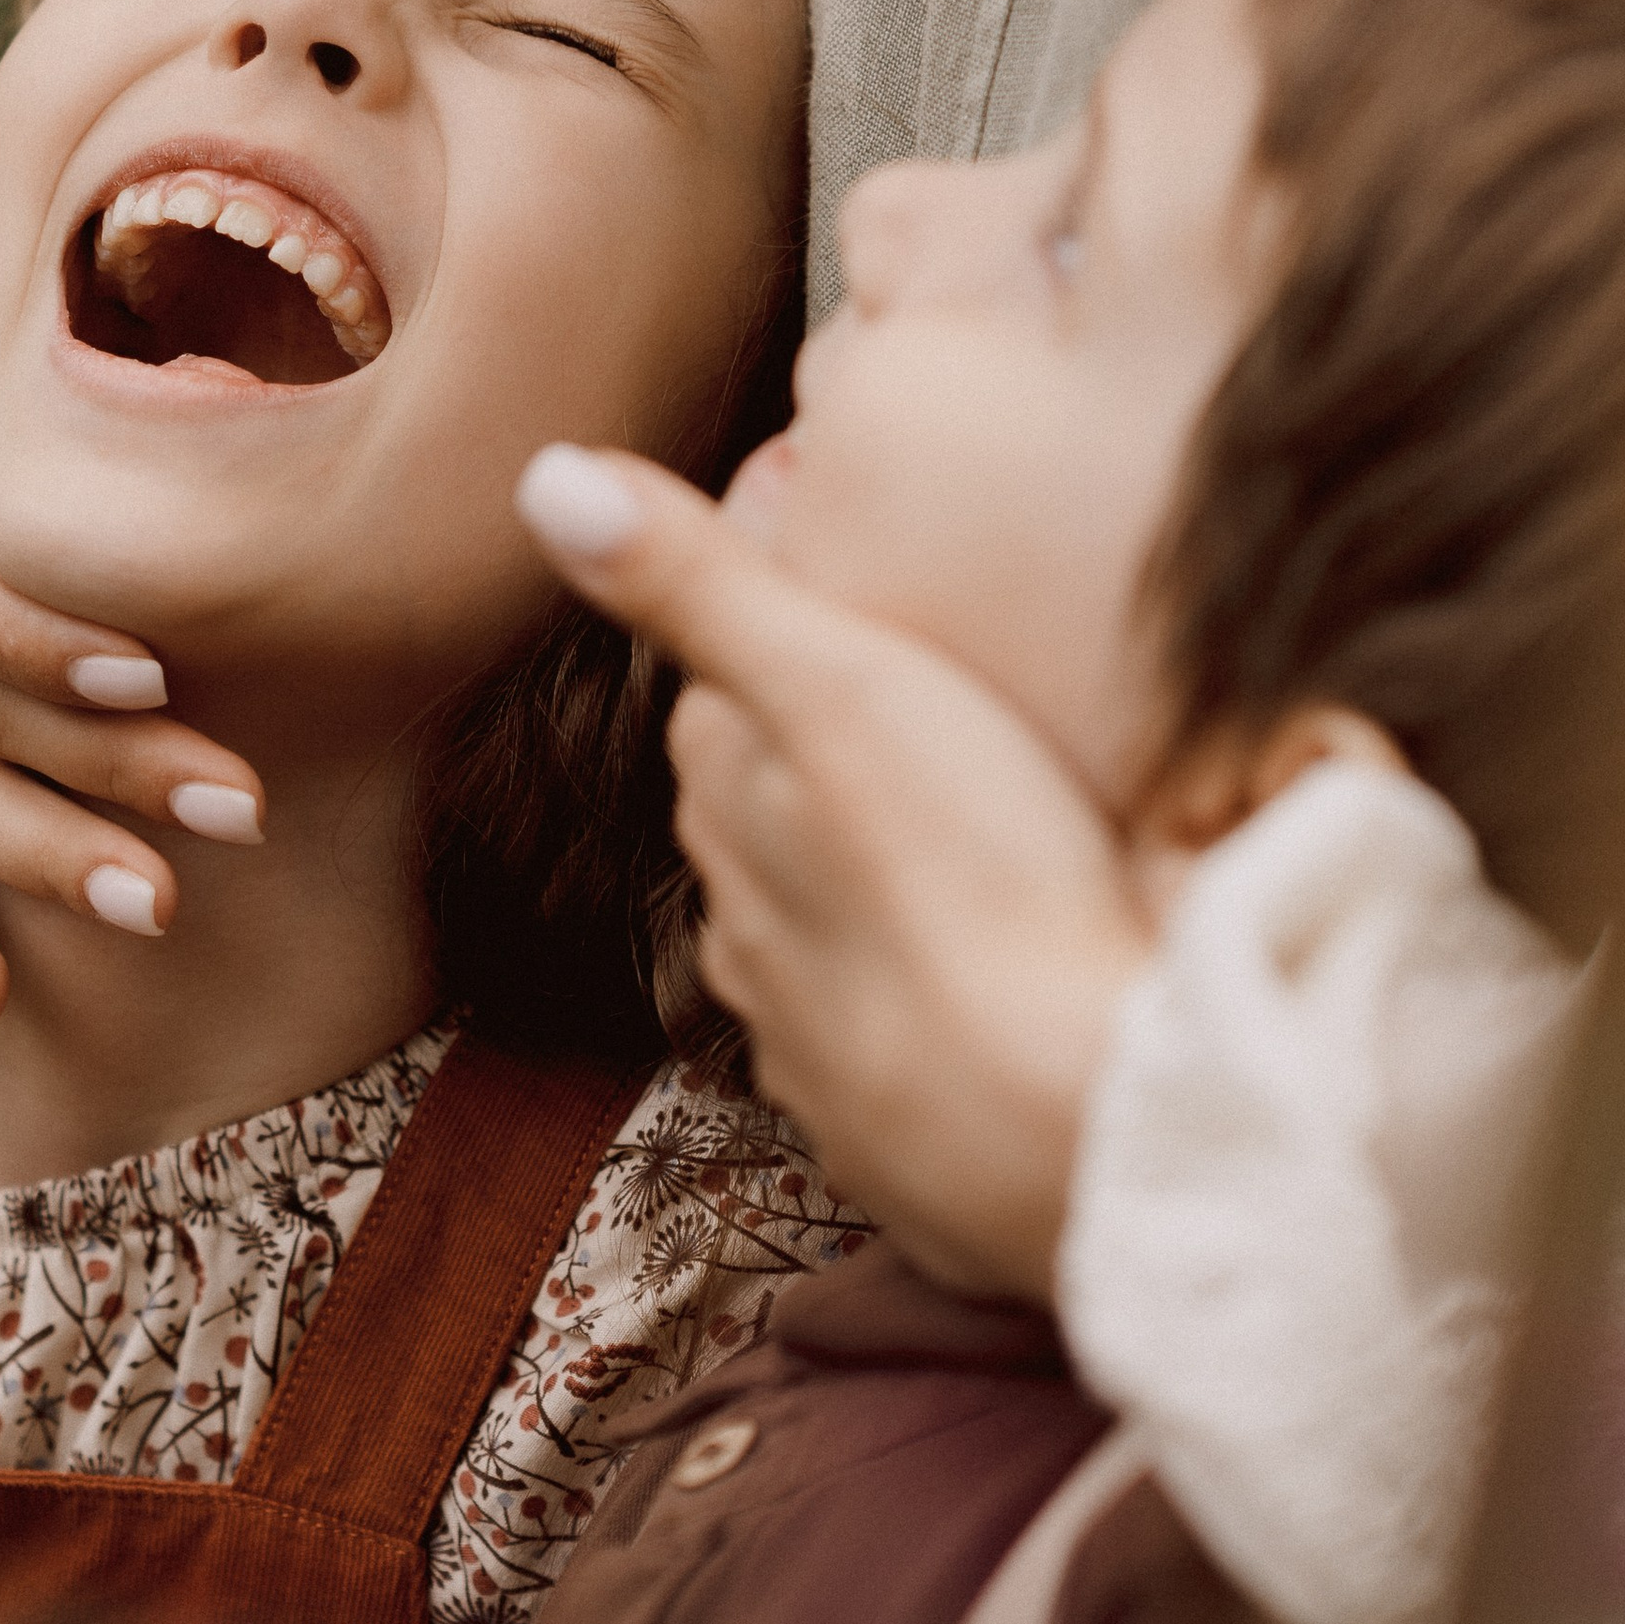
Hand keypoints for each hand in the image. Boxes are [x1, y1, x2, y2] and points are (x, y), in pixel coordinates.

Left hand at [515, 445, 1153, 1302]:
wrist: (1081, 1128)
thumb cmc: (969, 877)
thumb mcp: (837, 685)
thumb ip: (697, 584)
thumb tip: (542, 475)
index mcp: (732, 811)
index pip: (715, 699)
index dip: (773, 631)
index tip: (844, 579)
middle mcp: (750, 936)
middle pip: (765, 824)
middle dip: (815, 769)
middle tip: (914, 706)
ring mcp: (826, 1056)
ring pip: (822, 948)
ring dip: (868, 900)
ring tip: (957, 848)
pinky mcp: (911, 1148)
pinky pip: (899, 1060)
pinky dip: (928, 1017)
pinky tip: (980, 1004)